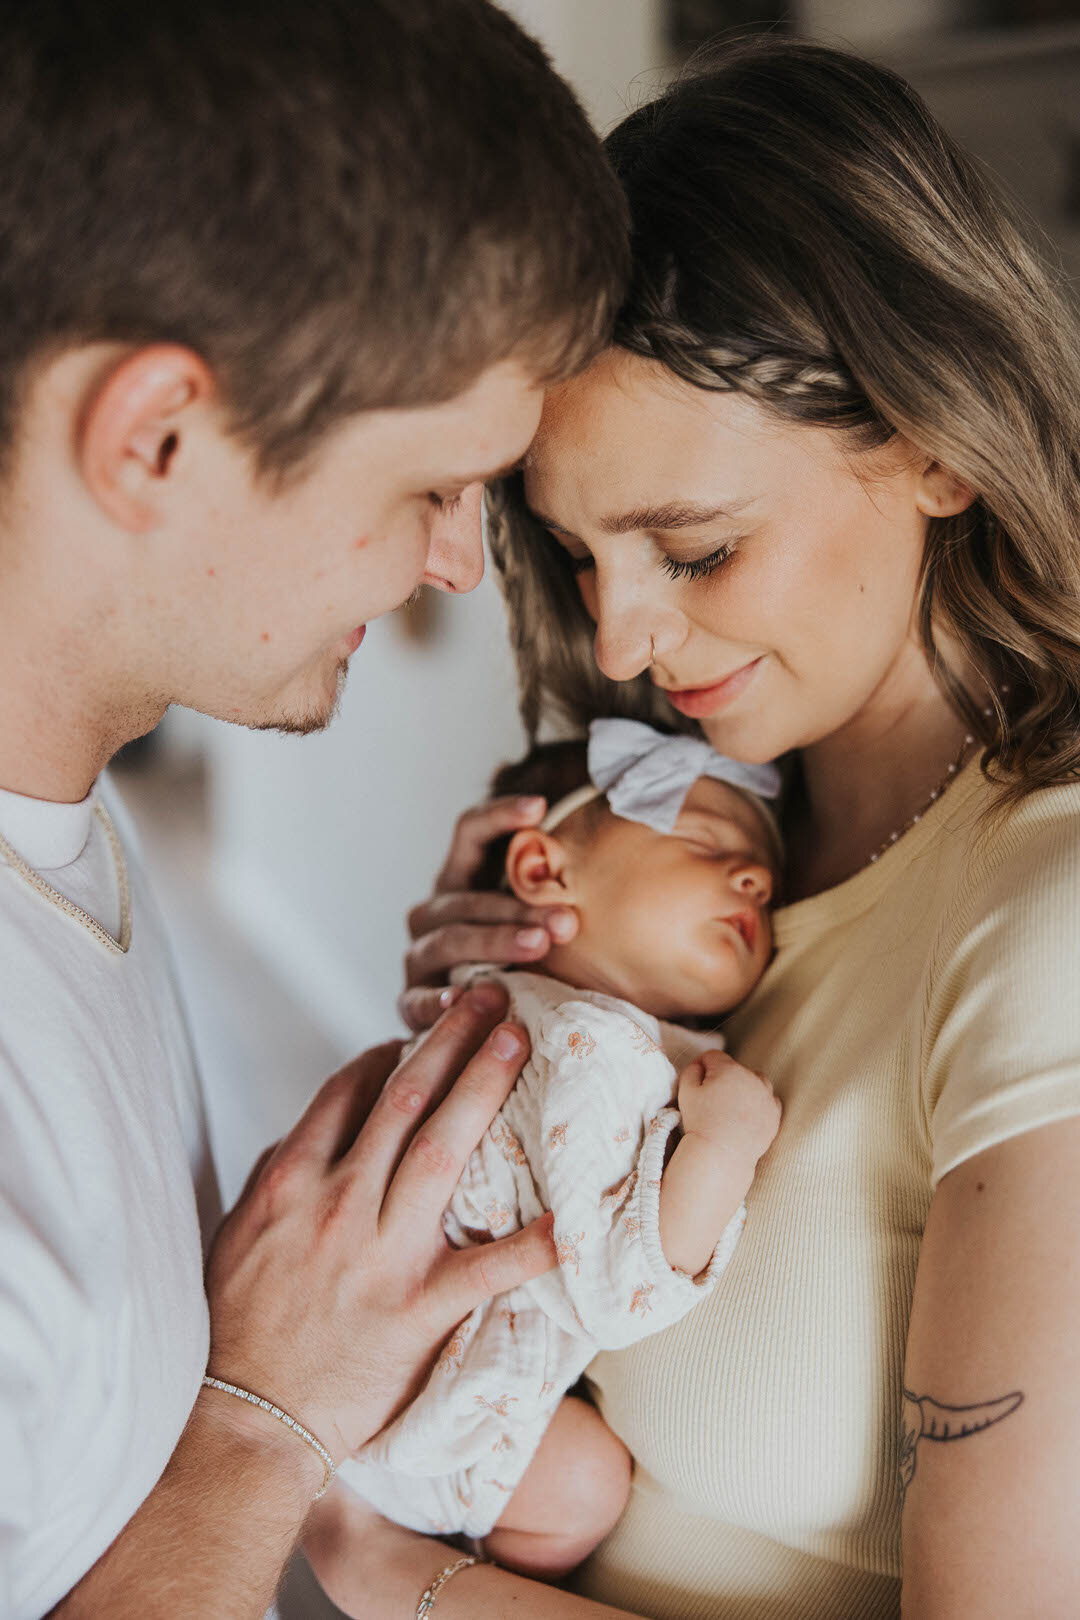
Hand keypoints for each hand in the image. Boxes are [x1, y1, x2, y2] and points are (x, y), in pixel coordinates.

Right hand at [204, 984, 556, 1466]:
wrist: (246, 1421)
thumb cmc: (238, 1329)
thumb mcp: (236, 1235)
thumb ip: (274, 1175)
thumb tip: (308, 1130)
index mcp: (291, 1183)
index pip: (346, 1092)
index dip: (389, 1051)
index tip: (418, 1030)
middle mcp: (337, 1203)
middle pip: (403, 1100)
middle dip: (450, 1040)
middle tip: (491, 997)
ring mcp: (379, 1252)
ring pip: (440, 1150)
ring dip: (482, 1088)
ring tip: (517, 1040)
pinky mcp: (415, 1308)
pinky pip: (482, 1269)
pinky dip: (527, 1245)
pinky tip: (569, 1217)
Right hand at [401, 794, 578, 1031]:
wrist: (478, 1027)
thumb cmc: (522, 964)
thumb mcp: (537, 923)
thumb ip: (557, 894)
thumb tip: (619, 860)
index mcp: (460, 881)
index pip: (470, 833)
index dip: (499, 816)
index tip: (540, 806)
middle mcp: (433, 913)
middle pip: (468, 896)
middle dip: (520, 905)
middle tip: (568, 919)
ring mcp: (420, 957)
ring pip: (450, 940)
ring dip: (495, 941)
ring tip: (538, 946)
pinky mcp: (411, 1004)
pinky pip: (418, 1000)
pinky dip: (438, 1000)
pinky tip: (464, 999)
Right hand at [677, 1050, 781, 1162]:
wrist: (722, 1154)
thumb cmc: (701, 1122)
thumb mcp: (686, 1092)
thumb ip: (691, 1070)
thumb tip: (701, 1065)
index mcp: (729, 1069)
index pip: (713, 1056)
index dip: (701, 1066)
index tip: (697, 1082)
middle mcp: (752, 1078)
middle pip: (735, 1068)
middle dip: (723, 1077)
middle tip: (712, 1099)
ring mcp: (767, 1096)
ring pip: (755, 1081)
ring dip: (744, 1087)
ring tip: (732, 1105)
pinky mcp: (775, 1114)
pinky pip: (769, 1100)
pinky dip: (759, 1103)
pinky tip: (747, 1114)